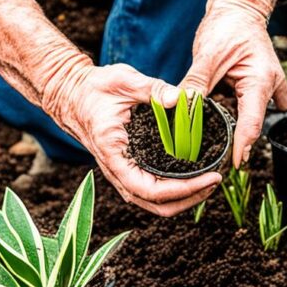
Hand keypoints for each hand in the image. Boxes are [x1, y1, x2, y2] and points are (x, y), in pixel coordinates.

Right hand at [48, 64, 220, 216]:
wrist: (70, 94)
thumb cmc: (93, 88)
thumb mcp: (124, 81)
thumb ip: (154, 89)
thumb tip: (182, 99)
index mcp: (114, 155)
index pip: (149, 190)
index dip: (183, 191)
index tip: (210, 178)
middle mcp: (117, 171)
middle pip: (156, 205)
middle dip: (190, 199)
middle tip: (216, 181)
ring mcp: (122, 173)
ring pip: (155, 202)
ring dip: (184, 198)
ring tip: (209, 181)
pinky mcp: (128, 168)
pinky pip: (152, 190)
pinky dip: (175, 190)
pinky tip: (193, 177)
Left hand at [181, 7, 286, 167]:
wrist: (240, 10)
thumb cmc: (228, 26)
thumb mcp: (208, 54)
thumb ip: (196, 83)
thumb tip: (179, 107)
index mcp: (260, 80)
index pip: (253, 121)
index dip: (244, 144)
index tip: (236, 164)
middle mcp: (268, 88)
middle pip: (253, 123)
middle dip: (238, 141)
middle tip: (219, 158)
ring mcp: (266, 89)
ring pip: (252, 118)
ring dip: (238, 129)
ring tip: (217, 144)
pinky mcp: (257, 90)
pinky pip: (252, 111)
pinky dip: (240, 119)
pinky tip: (221, 125)